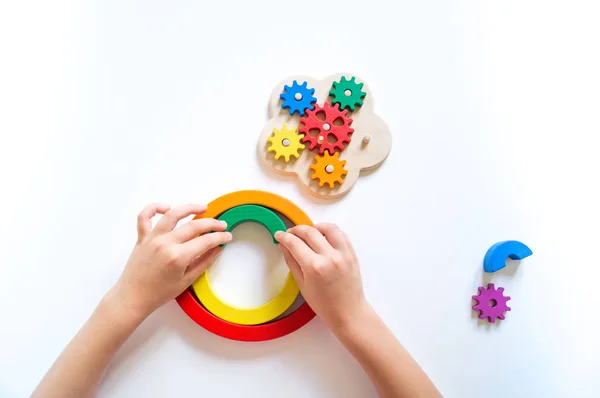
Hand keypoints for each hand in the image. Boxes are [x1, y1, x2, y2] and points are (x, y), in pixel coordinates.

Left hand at [109, 203, 231, 318]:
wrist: (133, 297)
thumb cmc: (159, 293)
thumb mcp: (186, 281)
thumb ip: (203, 262)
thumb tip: (217, 249)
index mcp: (177, 257)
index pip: (205, 241)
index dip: (219, 237)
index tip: (227, 235)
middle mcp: (165, 244)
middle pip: (193, 226)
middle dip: (211, 223)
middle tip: (221, 224)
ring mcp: (152, 238)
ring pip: (172, 215)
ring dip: (189, 208)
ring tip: (203, 207)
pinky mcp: (141, 237)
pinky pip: (144, 216)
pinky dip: (154, 208)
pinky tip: (166, 207)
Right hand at [275, 223, 368, 332]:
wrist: (348, 311)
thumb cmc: (323, 303)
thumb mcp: (302, 284)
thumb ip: (292, 261)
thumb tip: (283, 245)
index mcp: (314, 267)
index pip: (295, 243)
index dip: (284, 236)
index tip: (279, 234)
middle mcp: (330, 257)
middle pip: (309, 232)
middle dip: (296, 230)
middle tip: (290, 233)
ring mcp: (343, 254)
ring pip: (328, 228)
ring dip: (315, 227)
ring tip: (309, 233)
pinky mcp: (352, 253)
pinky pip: (341, 234)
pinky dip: (331, 231)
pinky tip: (324, 237)